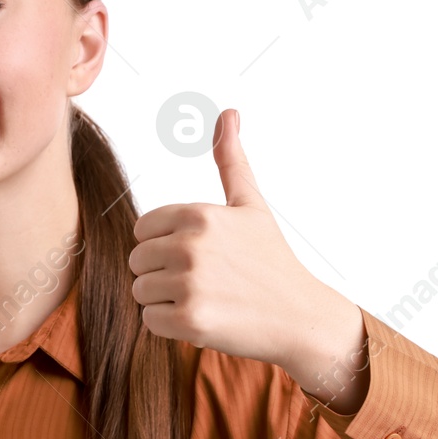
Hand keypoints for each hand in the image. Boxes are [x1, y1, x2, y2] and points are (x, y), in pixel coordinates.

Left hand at [128, 108, 356, 373]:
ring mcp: (189, 284)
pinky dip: (170, 325)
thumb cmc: (271, 258)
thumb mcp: (251, 204)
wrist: (299, 315)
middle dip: (162, 273)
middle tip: (203, 281)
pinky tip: (204, 318)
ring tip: (204, 298)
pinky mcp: (190, 321)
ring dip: (166, 300)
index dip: (164, 245)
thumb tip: (229, 112)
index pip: (142, 229)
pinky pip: (150, 320)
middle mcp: (191, 246)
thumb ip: (230, 160)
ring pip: (141, 291)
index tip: (197, 254)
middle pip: (137, 260)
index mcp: (198, 214)